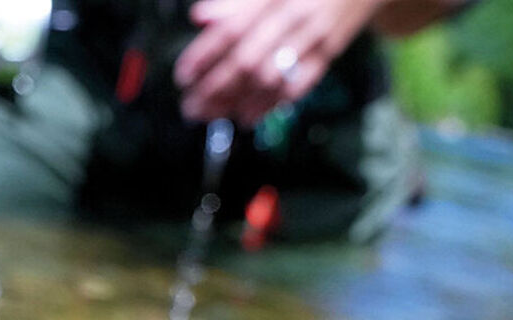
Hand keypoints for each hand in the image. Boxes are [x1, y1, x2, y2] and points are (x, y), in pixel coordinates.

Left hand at [174, 0, 381, 125]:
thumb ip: (235, 2)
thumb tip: (200, 18)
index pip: (232, 29)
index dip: (204, 55)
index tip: (183, 76)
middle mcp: (294, 15)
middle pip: (248, 60)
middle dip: (215, 88)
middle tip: (191, 106)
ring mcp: (314, 37)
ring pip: (270, 78)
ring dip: (237, 102)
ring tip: (212, 114)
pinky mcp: (329, 53)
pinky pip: (298, 85)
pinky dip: (270, 104)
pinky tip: (247, 116)